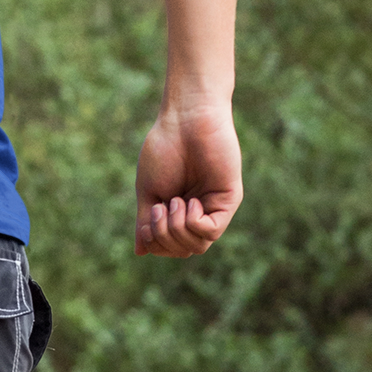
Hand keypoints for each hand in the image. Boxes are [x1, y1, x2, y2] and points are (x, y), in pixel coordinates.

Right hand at [135, 104, 242, 256]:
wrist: (184, 120)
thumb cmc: (165, 148)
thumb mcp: (148, 192)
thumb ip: (146, 223)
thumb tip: (141, 252)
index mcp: (179, 211)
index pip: (170, 247)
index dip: (156, 242)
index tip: (149, 213)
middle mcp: (199, 212)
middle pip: (184, 250)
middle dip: (164, 237)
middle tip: (160, 208)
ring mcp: (215, 206)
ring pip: (198, 245)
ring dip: (177, 230)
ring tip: (175, 202)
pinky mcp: (229, 199)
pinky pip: (212, 231)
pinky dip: (194, 222)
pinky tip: (190, 202)